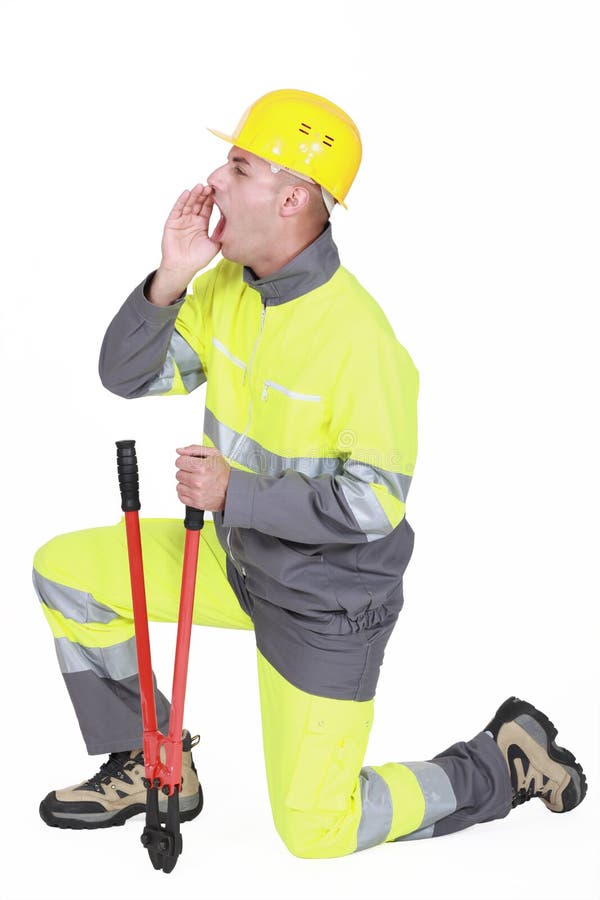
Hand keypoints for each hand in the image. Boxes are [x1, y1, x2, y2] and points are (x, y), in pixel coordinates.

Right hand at [148, 184, 220, 305]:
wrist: (183, 268)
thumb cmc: (198, 259)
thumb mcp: (215, 245)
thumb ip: (221, 233)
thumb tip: (231, 222)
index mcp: (202, 224)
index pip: (207, 208)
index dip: (211, 200)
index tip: (218, 191)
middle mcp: (192, 220)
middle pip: (198, 203)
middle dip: (203, 195)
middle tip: (210, 186)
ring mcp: (181, 220)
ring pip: (188, 204)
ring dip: (194, 195)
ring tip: (200, 187)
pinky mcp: (172, 223)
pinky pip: (177, 209)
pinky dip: (181, 201)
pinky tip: (187, 193)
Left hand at [175, 445, 230, 511]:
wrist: (232, 490)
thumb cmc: (224, 473)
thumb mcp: (213, 454)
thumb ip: (194, 449)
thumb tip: (180, 451)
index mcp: (202, 467)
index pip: (179, 461)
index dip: (185, 461)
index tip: (191, 464)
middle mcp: (198, 481)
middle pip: (178, 474)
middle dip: (186, 472)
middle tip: (196, 473)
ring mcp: (196, 493)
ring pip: (179, 485)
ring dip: (186, 483)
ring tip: (197, 482)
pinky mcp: (196, 503)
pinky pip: (181, 496)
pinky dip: (186, 493)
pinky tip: (195, 490)